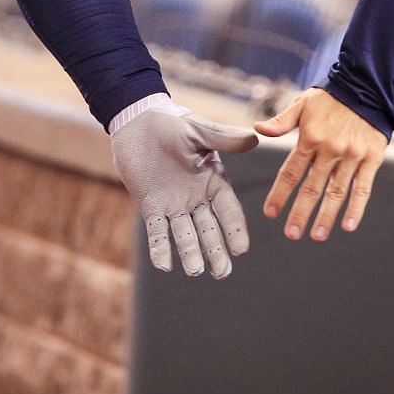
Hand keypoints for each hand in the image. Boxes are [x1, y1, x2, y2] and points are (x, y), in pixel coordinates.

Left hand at [110, 107, 257, 278]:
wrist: (137, 121)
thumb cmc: (172, 123)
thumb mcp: (199, 130)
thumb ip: (224, 138)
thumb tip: (255, 138)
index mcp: (213, 181)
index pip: (228, 210)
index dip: (234, 229)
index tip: (241, 250)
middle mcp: (196, 197)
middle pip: (209, 229)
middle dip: (216, 250)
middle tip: (222, 272)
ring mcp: (173, 204)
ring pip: (185, 234)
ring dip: (190, 253)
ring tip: (195, 272)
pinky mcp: (150, 206)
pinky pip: (157, 231)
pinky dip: (160, 248)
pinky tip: (163, 265)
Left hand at [257, 88, 387, 241]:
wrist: (367, 88)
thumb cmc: (331, 99)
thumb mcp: (302, 104)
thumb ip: (281, 121)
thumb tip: (258, 129)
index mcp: (310, 137)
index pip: (291, 171)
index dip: (280, 193)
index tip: (271, 213)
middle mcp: (330, 149)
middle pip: (312, 187)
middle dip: (301, 213)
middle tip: (291, 234)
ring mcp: (352, 156)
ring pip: (336, 192)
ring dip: (326, 216)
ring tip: (317, 236)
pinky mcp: (371, 159)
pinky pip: (363, 188)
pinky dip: (356, 208)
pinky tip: (348, 225)